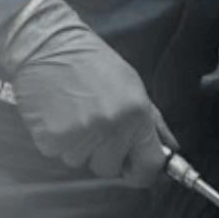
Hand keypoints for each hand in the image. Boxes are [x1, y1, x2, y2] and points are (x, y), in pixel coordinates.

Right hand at [0, 0, 176, 186]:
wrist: (47, 44)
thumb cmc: (90, 61)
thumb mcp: (132, 84)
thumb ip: (153, 122)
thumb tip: (171, 148)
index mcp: (136, 114)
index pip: (149, 165)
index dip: (141, 173)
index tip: (133, 170)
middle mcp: (111, 127)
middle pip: (109, 168)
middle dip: (102, 153)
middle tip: (92, 122)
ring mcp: (81, 134)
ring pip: (80, 162)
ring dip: (76, 145)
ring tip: (73, 112)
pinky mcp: (53, 137)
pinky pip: (57, 154)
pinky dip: (55, 139)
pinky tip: (56, 113)